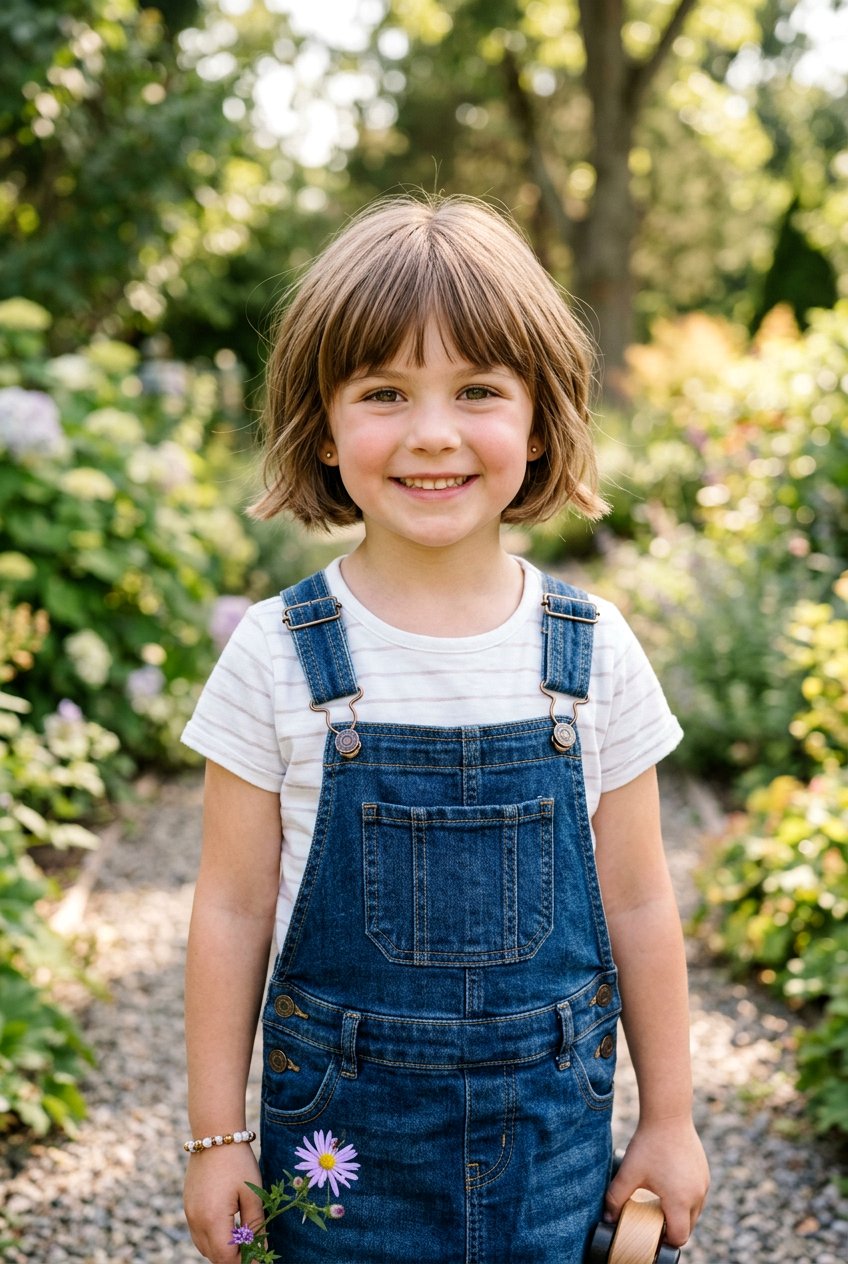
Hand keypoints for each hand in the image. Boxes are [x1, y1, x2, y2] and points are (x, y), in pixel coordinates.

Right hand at [184, 1143, 264, 1262]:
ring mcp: (189, 1213)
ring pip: (203, 1247)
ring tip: (242, 1241)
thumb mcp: (252, 1193)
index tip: (259, 1257)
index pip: (226, 1257)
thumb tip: (262, 1250)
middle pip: (213, 1256)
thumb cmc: (238, 1162)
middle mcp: (196, 1221)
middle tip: (254, 1250)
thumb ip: (256, 1225)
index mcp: (213, 1219)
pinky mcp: (187, 1206)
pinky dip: (211, 1238)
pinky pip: (198, 1233)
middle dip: (233, 1258)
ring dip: (221, 1250)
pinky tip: (228, 1228)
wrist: (215, 1135)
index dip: (244, 1261)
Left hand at [604, 1117, 709, 1246]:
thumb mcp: (628, 1173)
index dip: (666, 1240)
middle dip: (672, 1227)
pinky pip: (698, 1195)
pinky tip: (670, 1187)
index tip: (652, 1233)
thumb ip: (615, 1198)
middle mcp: (697, 1195)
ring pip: (695, 1211)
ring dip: (681, 1213)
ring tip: (660, 1203)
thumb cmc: (648, 1144)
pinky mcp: (704, 1172)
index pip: (679, 1237)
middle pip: (688, 1226)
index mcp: (680, 1201)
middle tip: (653, 1219)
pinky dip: (686, 1198)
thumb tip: (607, 1218)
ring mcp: (703, 1183)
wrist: (668, 1116)